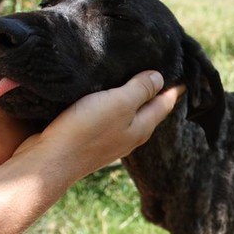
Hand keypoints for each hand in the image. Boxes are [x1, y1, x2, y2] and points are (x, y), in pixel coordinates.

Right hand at [14, 70, 183, 181]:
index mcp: (142, 127)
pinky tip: (105, 96)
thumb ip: (140, 90)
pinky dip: (113, 104)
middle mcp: (130, 135)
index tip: (184, 75)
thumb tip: (160, 79)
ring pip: (128, 114)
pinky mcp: (90, 139)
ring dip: (133, 97)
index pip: (165, 104)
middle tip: (162, 72)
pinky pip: (109, 117)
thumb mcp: (119, 103)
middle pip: (149, 110)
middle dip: (156, 92)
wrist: (49, 162)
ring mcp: (110, 140)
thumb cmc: (86, 131)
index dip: (174, 88)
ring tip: (134, 78)